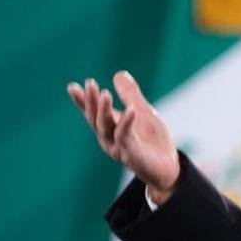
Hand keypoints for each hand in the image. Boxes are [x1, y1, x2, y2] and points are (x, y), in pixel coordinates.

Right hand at [67, 71, 179, 203]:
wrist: (168, 166)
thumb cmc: (152, 140)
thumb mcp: (142, 112)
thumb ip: (130, 95)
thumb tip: (118, 74)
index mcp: (110, 127)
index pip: (93, 112)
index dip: (83, 100)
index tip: (72, 87)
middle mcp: (109, 138)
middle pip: (95, 118)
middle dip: (91, 101)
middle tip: (90, 83)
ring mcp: (117, 147)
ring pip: (105, 128)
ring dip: (103, 110)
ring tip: (104, 93)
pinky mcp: (130, 154)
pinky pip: (125, 137)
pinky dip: (127, 122)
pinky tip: (131, 110)